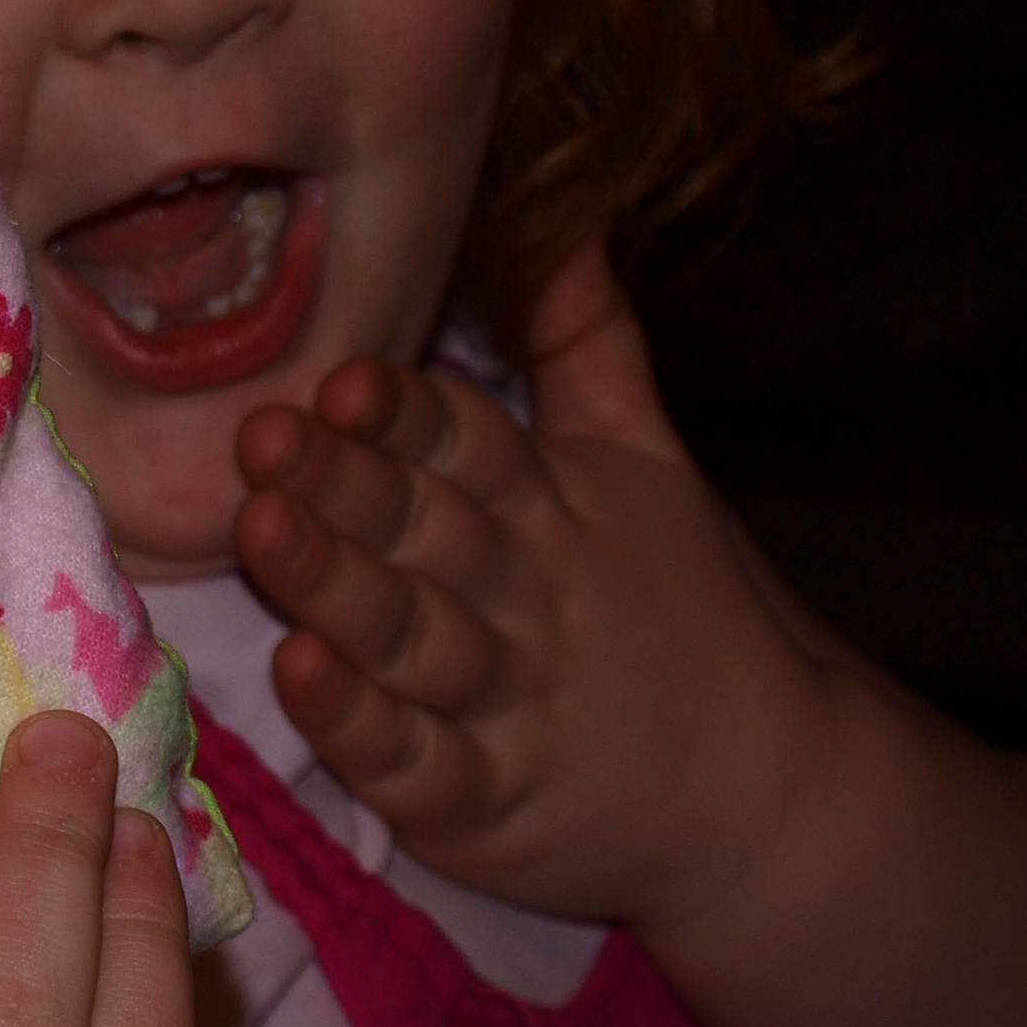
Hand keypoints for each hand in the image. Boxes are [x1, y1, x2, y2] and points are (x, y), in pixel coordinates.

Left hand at [234, 241, 834, 933]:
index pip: (474, 444)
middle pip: (430, 532)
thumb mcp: (647, 464)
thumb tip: (562, 219)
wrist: (767, 795)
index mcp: (554, 506)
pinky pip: (418, 763)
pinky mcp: (487, 808)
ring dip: (336, 585)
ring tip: (259, 530)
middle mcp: (529, 598)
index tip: (342, 380)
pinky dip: (361, 723)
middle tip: (262, 436)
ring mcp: (509, 706)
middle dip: (346, 483)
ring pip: (413, 639)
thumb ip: (589, 345)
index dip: (407, 416)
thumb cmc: (679, 614)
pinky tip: (302, 673)